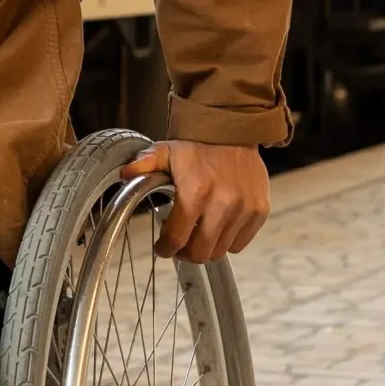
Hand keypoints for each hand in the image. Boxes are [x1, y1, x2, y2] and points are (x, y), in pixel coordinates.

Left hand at [119, 140, 269, 262]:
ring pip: (221, 251)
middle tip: (179, 246)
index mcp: (195, 192)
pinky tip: (217, 228)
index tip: (162, 248)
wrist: (233, 131)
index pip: (176, 238)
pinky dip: (227, 242)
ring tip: (197, 235)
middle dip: (185, 254)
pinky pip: (240, 244)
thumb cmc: (196, 146)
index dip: (165, 249)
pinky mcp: (259, 211)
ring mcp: (244, 208)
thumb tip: (125, 174)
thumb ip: (144, 164)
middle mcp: (222, 203)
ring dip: (206, 248)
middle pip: (200, 252)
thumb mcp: (165, 152)